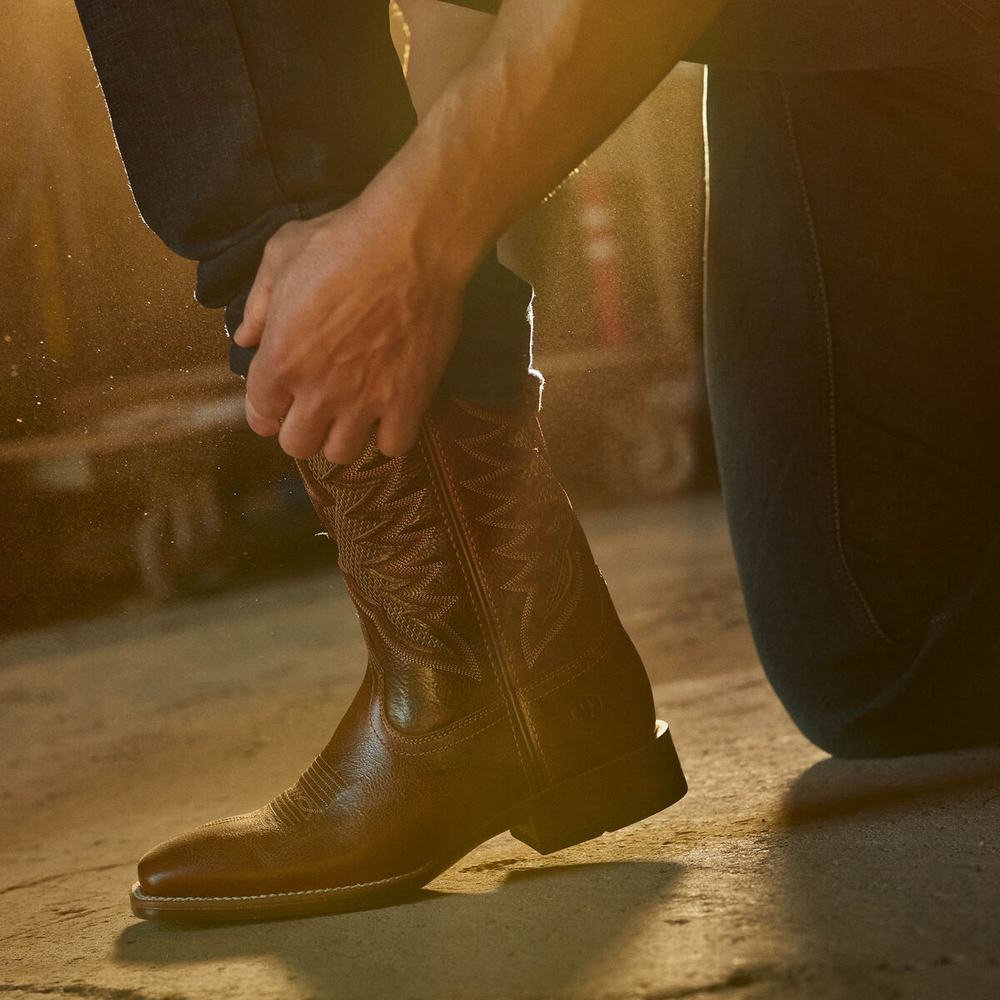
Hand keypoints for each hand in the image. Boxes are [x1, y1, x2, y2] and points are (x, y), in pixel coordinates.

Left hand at [232, 197, 464, 463]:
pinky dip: (389, 435)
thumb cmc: (342, 240)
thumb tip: (244, 337)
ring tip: (353, 413)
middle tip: (314, 407)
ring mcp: (365, 401)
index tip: (277, 402)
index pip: (260, 414)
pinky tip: (390, 413)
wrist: (410, 243)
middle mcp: (318, 391)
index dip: (266, 410)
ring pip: (342, 453)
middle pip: (297, 445)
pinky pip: (393, 446)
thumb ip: (258, 303)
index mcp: (281, 358)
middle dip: (301, 428)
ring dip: (343, 435)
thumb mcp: (281, 255)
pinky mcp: (408, 401)